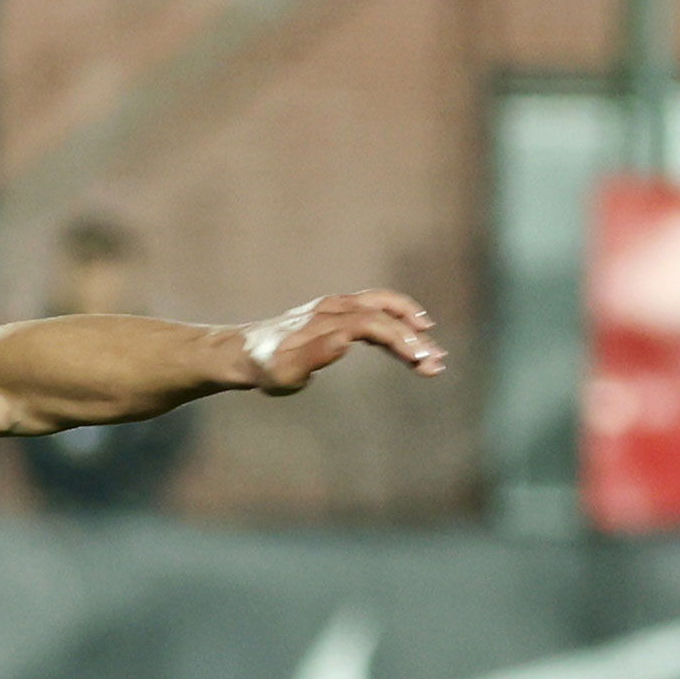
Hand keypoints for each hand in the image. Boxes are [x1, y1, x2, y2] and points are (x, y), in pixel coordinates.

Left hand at [236, 291, 446, 394]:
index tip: (422, 360)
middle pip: (386, 316)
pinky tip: (414, 331)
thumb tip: (347, 340)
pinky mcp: (337, 313)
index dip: (402, 340)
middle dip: (414, 339)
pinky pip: (375, 309)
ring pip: (385, 308)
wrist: (241, 353)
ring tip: (433, 350)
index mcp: (328, 321)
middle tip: (437, 363)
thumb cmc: (263, 367)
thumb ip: (315, 355)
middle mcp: (336, 307)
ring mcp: (337, 307)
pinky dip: (398, 318)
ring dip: (412, 325)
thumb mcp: (283, 371)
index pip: (376, 325)